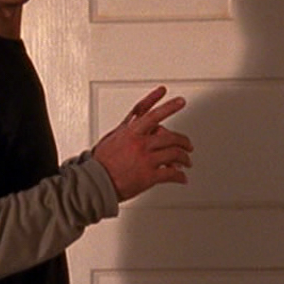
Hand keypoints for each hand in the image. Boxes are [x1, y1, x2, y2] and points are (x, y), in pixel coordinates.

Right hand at [92, 86, 192, 201]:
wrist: (95, 183)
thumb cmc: (101, 162)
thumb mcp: (112, 136)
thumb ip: (128, 125)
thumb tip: (138, 116)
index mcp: (131, 132)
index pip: (153, 113)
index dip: (168, 106)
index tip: (180, 101)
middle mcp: (140, 143)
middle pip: (170, 136)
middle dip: (183, 140)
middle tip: (188, 144)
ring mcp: (146, 159)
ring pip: (174, 154)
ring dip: (184, 158)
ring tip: (187, 162)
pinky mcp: (149, 176)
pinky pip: (171, 174)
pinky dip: (180, 176)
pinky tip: (182, 177)